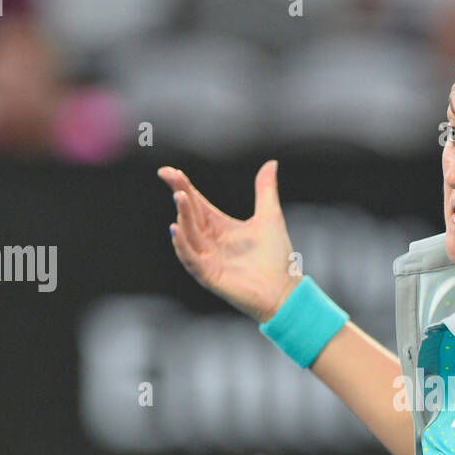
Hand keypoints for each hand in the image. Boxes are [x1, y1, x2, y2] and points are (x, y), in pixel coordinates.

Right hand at [159, 161, 299, 322]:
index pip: (197, 204)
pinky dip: (181, 245)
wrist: (285, 290)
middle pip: (190, 216)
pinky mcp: (209, 276)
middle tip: (172, 179)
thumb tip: (271, 163)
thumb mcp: (270, 217)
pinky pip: (190, 259)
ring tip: (179, 197)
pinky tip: (175, 229)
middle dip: (181, 197)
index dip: (182, 187)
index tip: (168, 172)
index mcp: (221, 228)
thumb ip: (266, 190)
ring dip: (182, 217)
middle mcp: (210, 242)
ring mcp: (208, 259)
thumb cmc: (276, 258)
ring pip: (188, 235)